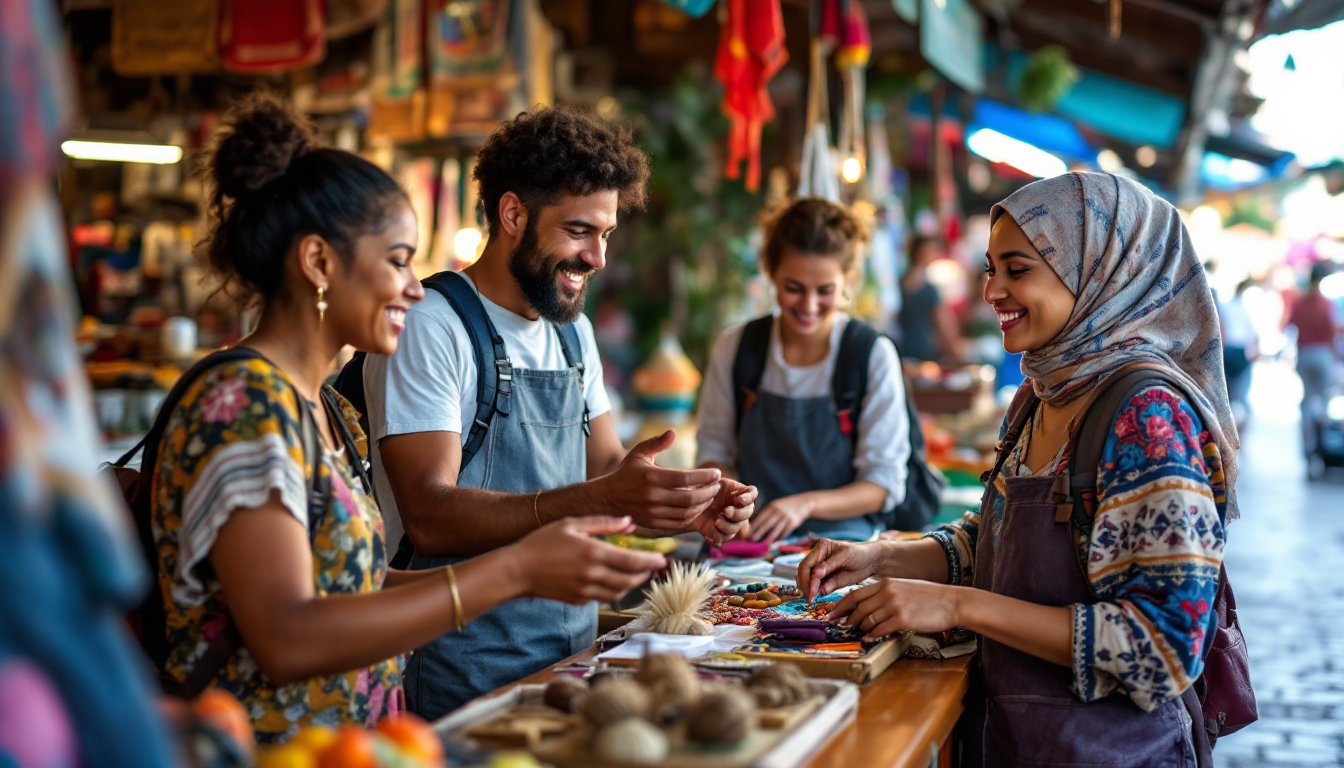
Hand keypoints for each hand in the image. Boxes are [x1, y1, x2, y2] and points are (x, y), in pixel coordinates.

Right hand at [512, 516, 666, 604]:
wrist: (517, 570)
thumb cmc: (542, 542)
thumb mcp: (572, 524)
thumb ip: (603, 523)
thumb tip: (629, 521)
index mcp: (593, 553)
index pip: (633, 561)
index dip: (651, 562)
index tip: (663, 560)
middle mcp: (592, 575)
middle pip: (630, 580)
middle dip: (644, 575)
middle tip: (652, 568)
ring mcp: (585, 591)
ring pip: (619, 593)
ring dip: (631, 585)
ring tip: (636, 574)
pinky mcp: (578, 600)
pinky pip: (603, 598)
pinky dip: (613, 590)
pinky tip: (612, 580)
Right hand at [595, 431, 721, 530]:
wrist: (607, 498)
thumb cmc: (626, 473)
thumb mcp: (638, 453)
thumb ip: (656, 442)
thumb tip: (673, 432)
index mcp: (651, 477)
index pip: (685, 478)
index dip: (705, 476)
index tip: (717, 473)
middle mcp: (653, 497)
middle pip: (690, 498)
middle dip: (709, 492)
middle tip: (717, 486)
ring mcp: (653, 513)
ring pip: (687, 512)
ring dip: (703, 504)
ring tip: (710, 495)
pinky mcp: (653, 524)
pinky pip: (679, 523)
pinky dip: (692, 516)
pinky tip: (698, 507)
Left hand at [691, 479, 756, 544]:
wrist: (690, 504)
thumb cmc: (702, 489)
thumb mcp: (708, 481)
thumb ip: (714, 481)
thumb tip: (716, 478)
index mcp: (739, 492)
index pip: (752, 494)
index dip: (748, 498)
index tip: (738, 500)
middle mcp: (740, 508)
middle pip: (747, 513)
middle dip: (737, 514)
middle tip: (725, 511)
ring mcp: (732, 521)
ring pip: (737, 527)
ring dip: (728, 527)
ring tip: (716, 523)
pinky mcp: (722, 532)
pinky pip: (725, 537)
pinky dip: (719, 537)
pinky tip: (710, 534)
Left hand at [748, 494, 812, 542]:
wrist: (803, 503)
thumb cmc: (785, 505)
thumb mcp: (775, 505)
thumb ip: (766, 513)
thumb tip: (754, 526)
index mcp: (772, 506)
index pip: (760, 517)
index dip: (754, 526)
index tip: (748, 533)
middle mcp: (778, 511)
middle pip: (767, 525)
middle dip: (758, 534)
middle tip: (752, 541)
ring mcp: (786, 518)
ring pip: (776, 531)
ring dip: (768, 539)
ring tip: (762, 545)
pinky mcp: (793, 523)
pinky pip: (784, 533)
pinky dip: (779, 539)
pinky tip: (774, 543)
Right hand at [797, 538, 883, 602]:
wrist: (871, 561)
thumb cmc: (860, 554)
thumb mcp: (846, 557)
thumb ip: (830, 566)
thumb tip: (816, 575)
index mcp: (822, 547)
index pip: (807, 564)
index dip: (807, 579)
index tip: (811, 592)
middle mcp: (818, 556)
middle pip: (804, 572)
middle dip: (806, 586)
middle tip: (810, 599)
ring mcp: (820, 567)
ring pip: (807, 579)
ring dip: (808, 589)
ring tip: (811, 600)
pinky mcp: (825, 577)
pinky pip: (816, 585)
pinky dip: (814, 591)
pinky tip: (815, 597)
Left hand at [826, 578, 962, 639]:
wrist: (951, 602)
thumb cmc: (929, 597)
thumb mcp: (904, 587)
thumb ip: (885, 594)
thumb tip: (868, 606)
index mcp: (886, 583)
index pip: (855, 594)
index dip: (840, 606)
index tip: (831, 614)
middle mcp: (887, 592)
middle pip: (858, 608)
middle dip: (847, 620)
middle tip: (841, 627)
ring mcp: (894, 606)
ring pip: (867, 620)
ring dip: (860, 629)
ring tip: (859, 633)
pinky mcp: (902, 619)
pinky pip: (880, 629)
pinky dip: (872, 635)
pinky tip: (870, 638)